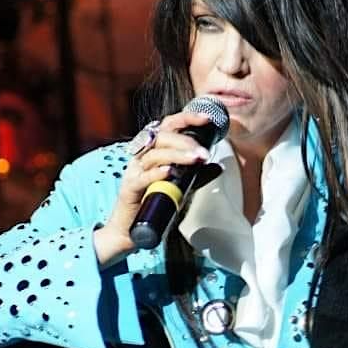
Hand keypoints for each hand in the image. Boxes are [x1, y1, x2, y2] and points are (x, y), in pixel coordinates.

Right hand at [94, 110, 212, 264]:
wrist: (130, 229)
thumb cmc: (153, 203)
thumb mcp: (180, 186)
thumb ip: (197, 175)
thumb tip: (218, 166)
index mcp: (152, 150)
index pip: (167, 126)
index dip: (185, 118)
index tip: (206, 120)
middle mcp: (141, 156)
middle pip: (161, 137)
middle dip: (185, 141)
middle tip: (203, 152)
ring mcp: (133, 171)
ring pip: (153, 155)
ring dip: (177, 155)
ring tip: (196, 159)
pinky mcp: (129, 189)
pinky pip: (142, 177)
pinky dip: (156, 173)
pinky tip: (170, 172)